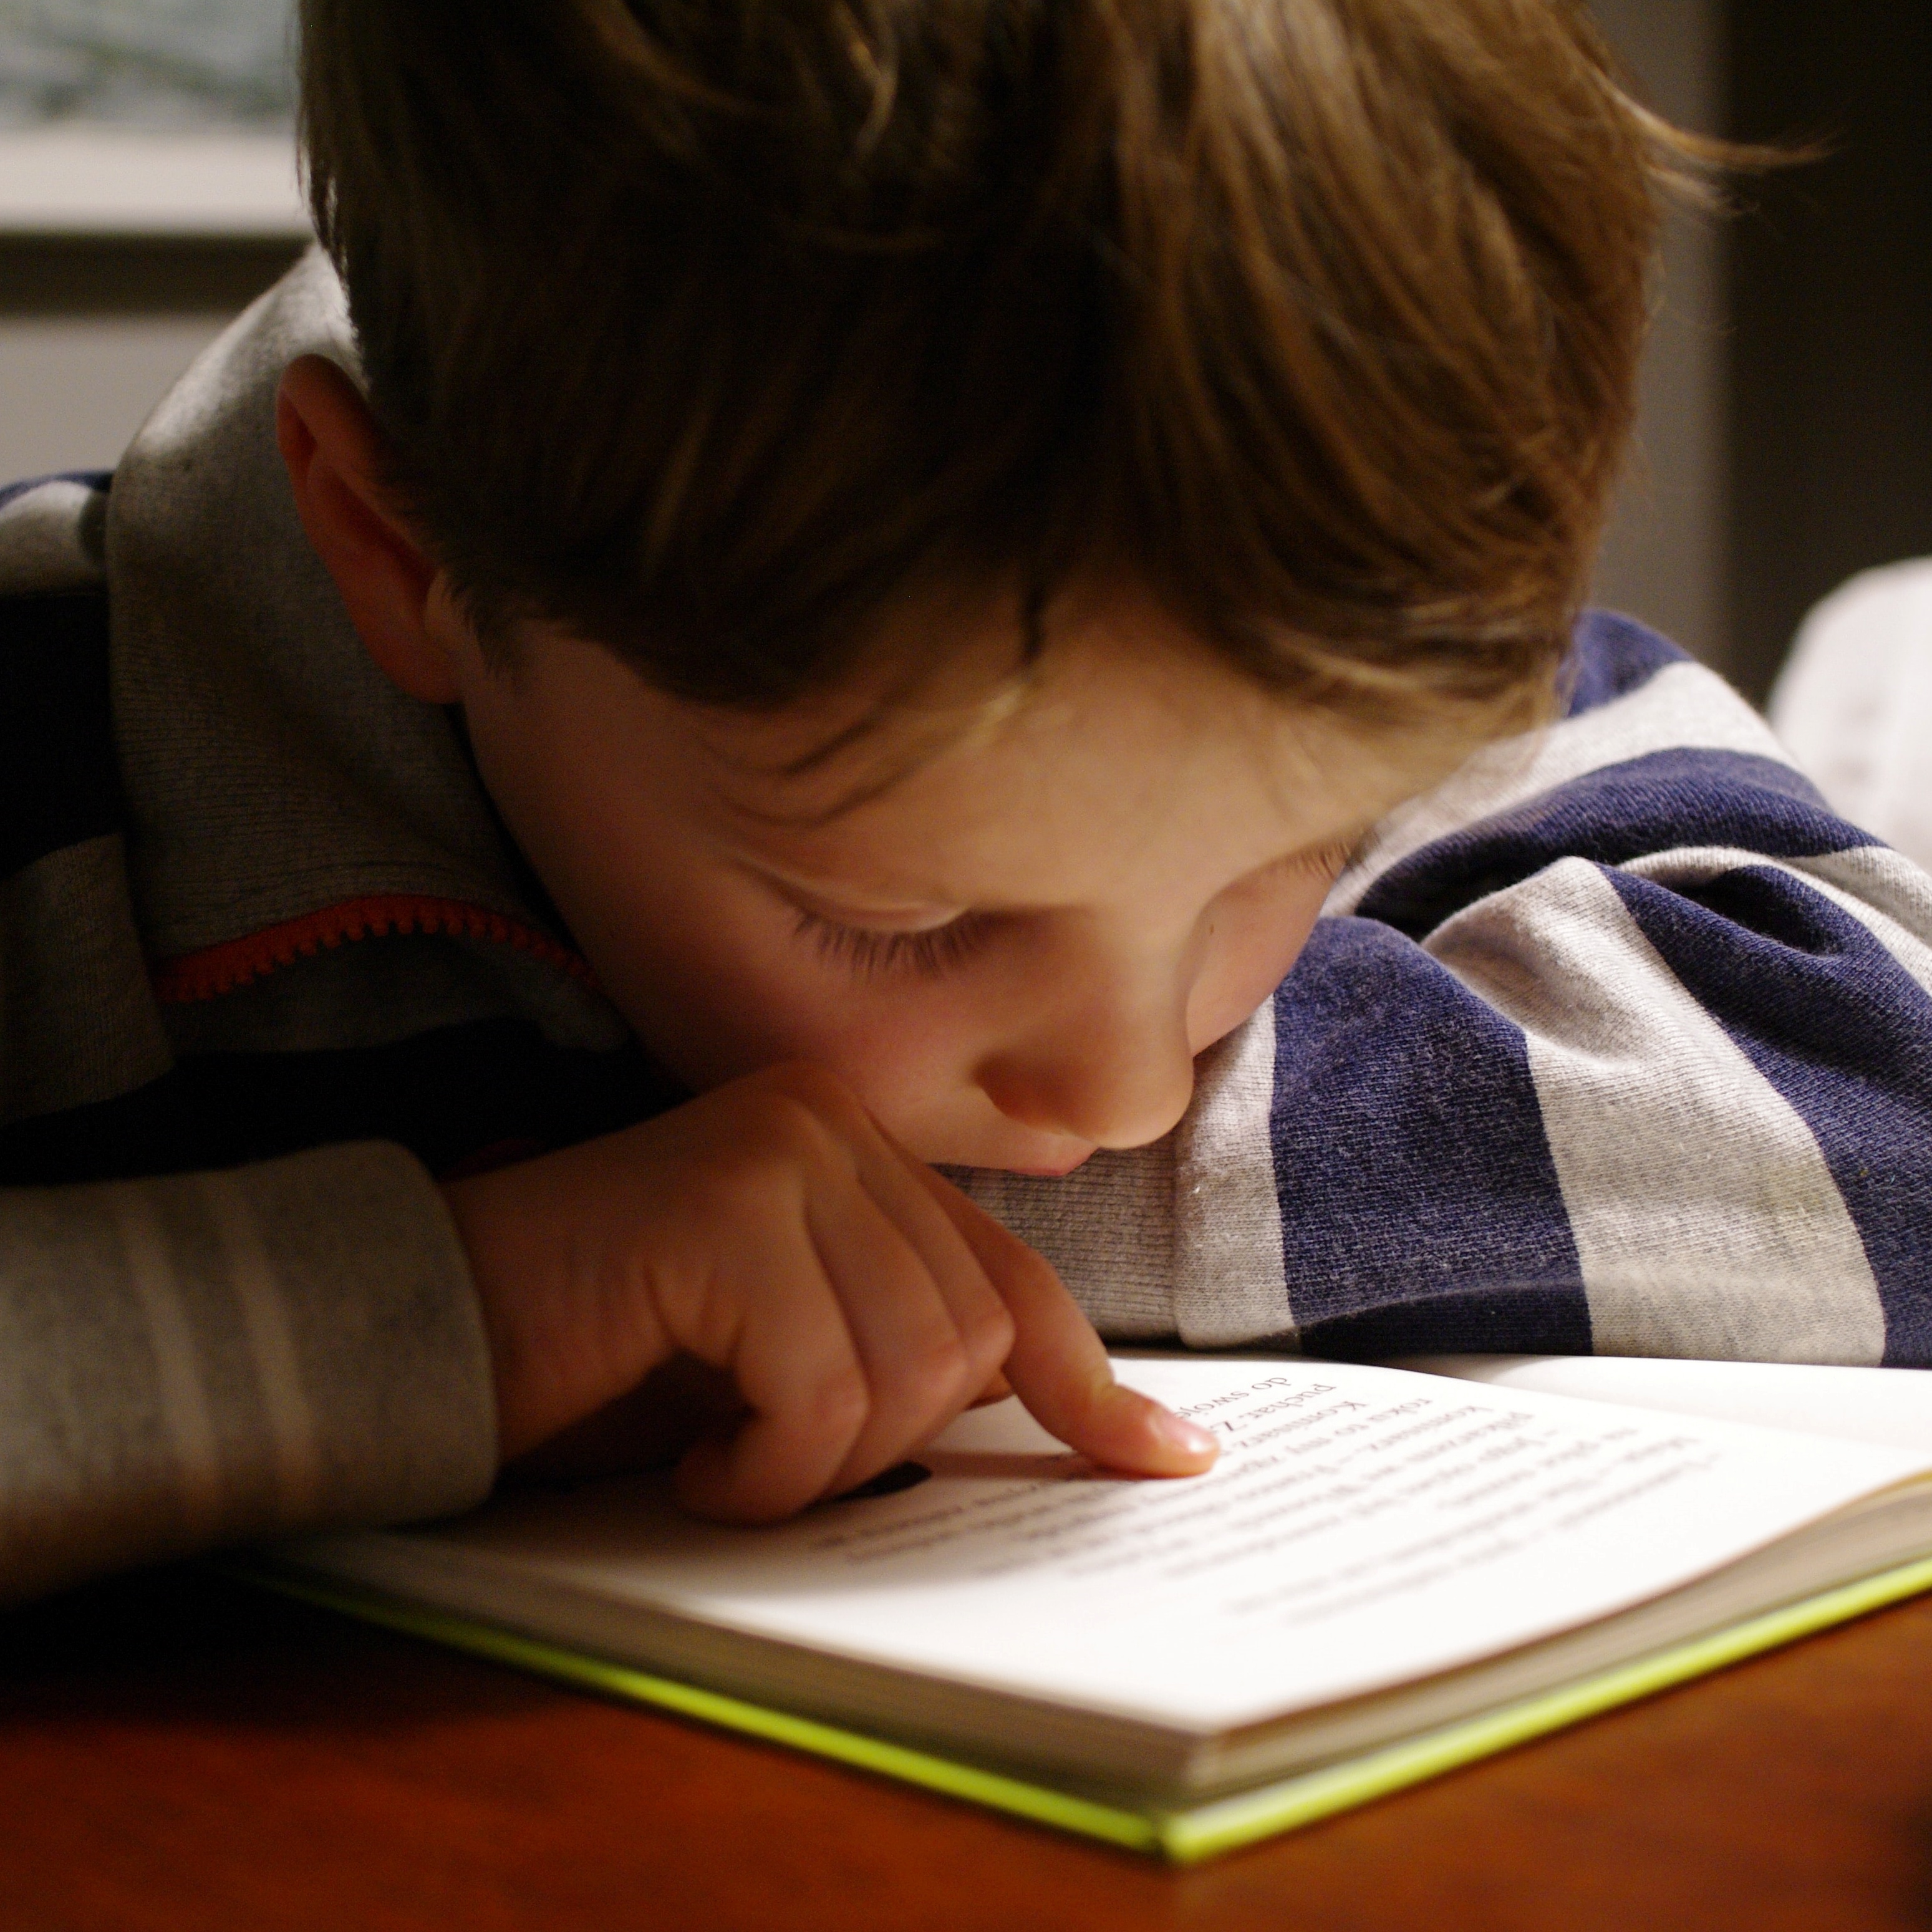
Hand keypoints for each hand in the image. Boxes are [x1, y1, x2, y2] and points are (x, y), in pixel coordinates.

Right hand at [441, 1061, 1216, 1519]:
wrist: (424, 1332)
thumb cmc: (604, 1359)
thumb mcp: (786, 1353)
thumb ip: (906, 1349)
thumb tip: (1087, 1425)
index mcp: (855, 1144)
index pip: (1010, 1279)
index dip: (1091, 1385)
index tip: (1166, 1460)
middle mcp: (828, 1120)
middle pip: (967, 1339)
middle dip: (885, 1446)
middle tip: (769, 1462)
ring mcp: (780, 1151)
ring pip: (911, 1370)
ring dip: (818, 1464)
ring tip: (722, 1457)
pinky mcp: (725, 1206)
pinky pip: (819, 1389)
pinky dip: (763, 1468)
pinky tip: (691, 1459)